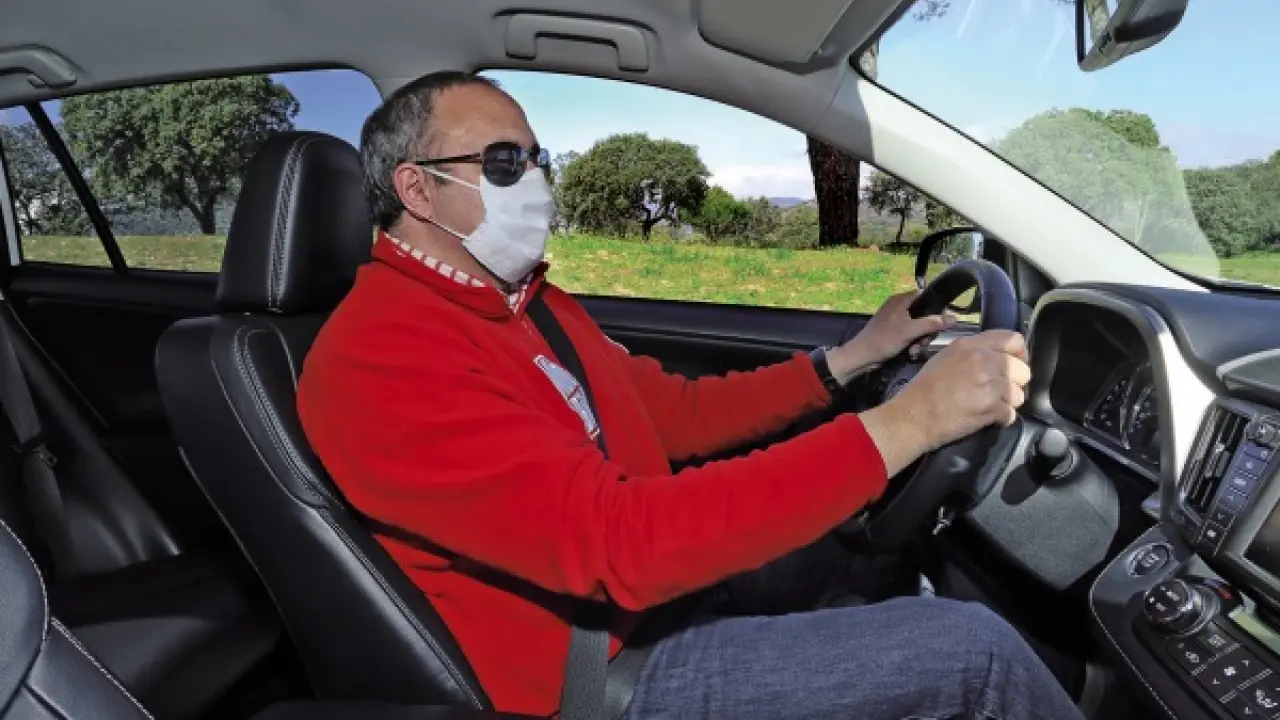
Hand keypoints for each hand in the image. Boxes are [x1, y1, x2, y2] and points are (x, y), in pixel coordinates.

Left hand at [826, 290, 956, 384]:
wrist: (862, 357)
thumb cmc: (884, 340)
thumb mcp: (910, 331)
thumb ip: (933, 323)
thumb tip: (955, 318)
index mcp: (901, 300)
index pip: (926, 296)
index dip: (936, 308)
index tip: (940, 323)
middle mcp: (900, 307)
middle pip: (925, 315)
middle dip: (926, 331)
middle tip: (923, 342)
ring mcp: (897, 320)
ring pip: (919, 327)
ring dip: (920, 340)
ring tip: (914, 350)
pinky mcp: (895, 332)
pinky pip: (911, 335)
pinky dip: (912, 344)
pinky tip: (910, 353)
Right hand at [860, 330, 1029, 476]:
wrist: (913, 416)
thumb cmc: (924, 389)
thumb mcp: (945, 357)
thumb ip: (972, 353)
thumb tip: (994, 358)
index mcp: (971, 345)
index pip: (1013, 339)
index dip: (1019, 354)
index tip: (1014, 364)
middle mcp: (983, 360)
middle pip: (1022, 369)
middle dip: (1014, 383)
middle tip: (999, 391)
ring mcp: (989, 384)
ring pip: (1019, 394)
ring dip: (1007, 403)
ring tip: (989, 406)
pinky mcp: (991, 407)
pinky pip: (1011, 414)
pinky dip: (1001, 419)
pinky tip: (988, 418)